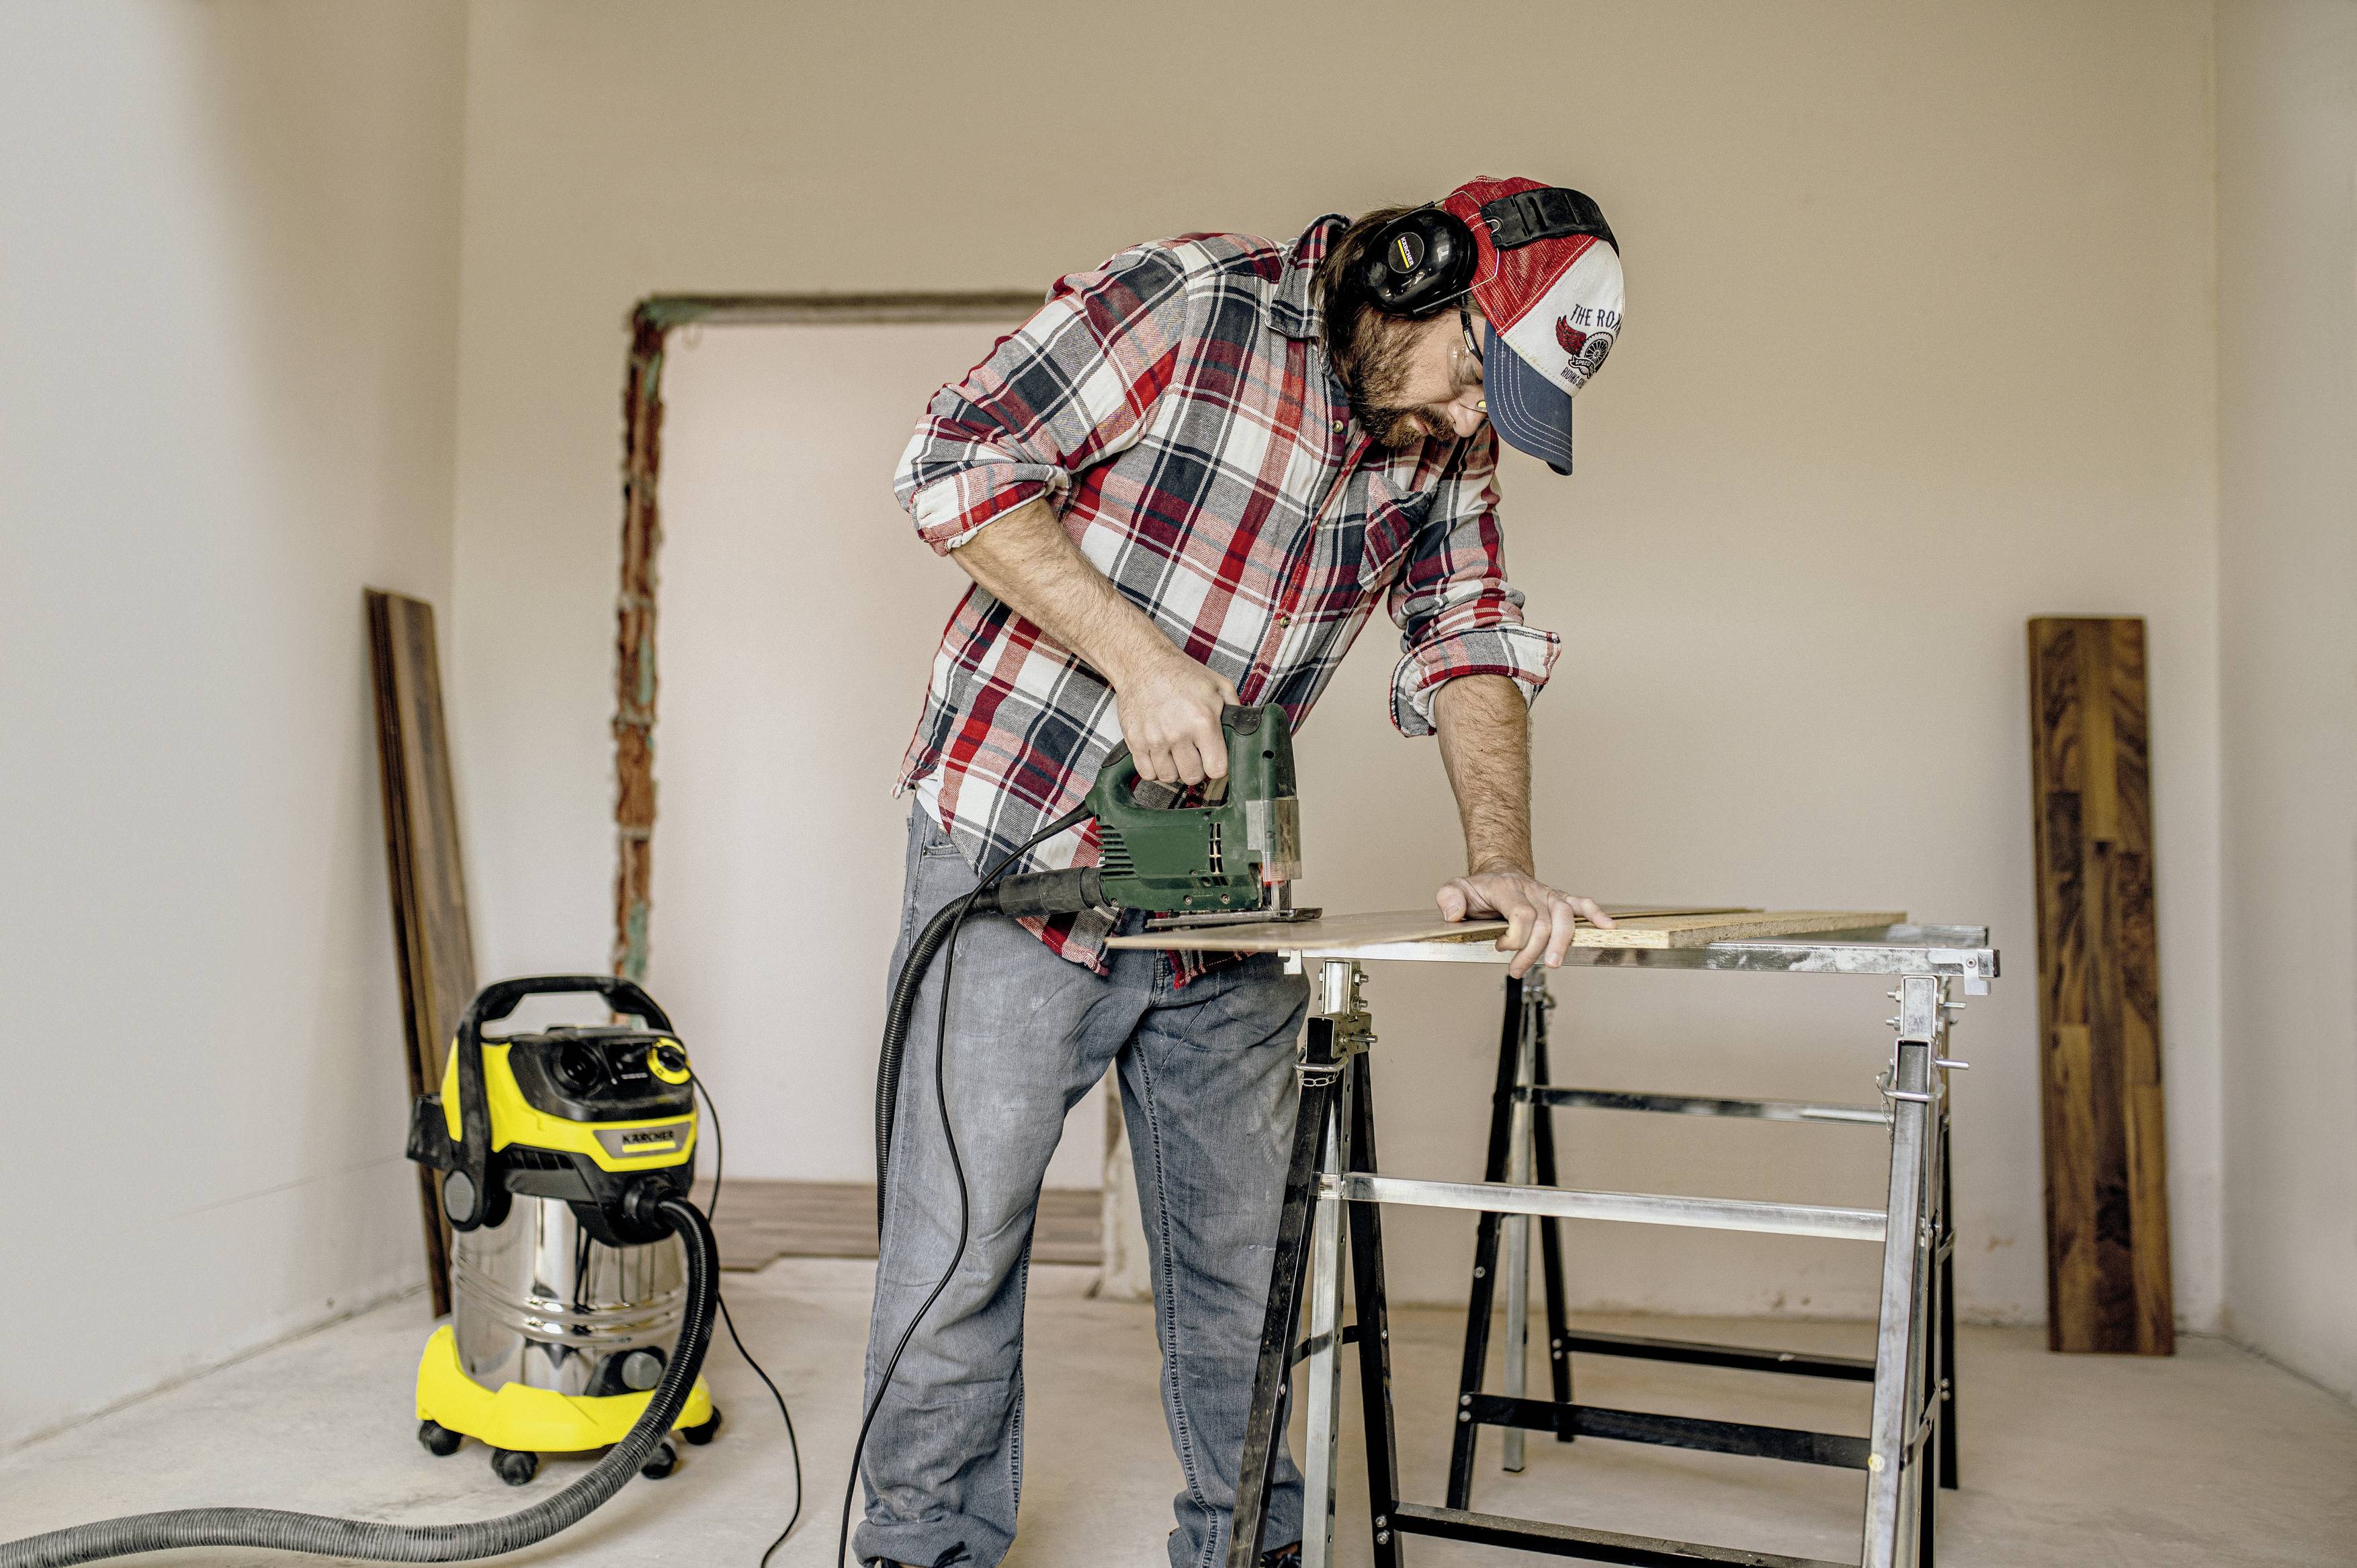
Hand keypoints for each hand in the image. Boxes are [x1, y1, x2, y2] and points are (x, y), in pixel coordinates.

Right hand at [1113, 647, 1239, 785]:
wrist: (1144, 663)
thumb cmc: (1181, 674)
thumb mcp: (1219, 685)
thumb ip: (1235, 710)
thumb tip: (1245, 730)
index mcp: (1203, 721)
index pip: (1217, 769)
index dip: (1218, 766)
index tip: (1214, 759)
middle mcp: (1178, 734)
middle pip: (1193, 777)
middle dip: (1197, 769)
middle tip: (1195, 755)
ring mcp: (1154, 739)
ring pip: (1169, 777)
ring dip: (1175, 769)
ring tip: (1176, 754)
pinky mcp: (1135, 741)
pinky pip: (1146, 773)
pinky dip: (1154, 769)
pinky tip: (1160, 755)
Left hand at [1435, 864, 1615, 977]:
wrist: (1498, 874)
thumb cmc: (1480, 889)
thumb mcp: (1455, 889)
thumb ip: (1449, 898)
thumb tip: (1453, 914)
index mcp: (1507, 889)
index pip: (1522, 914)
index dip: (1515, 937)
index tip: (1500, 948)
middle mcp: (1532, 891)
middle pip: (1544, 922)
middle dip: (1533, 951)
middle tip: (1518, 970)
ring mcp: (1548, 895)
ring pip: (1565, 916)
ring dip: (1562, 942)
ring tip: (1553, 963)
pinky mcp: (1559, 900)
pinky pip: (1581, 904)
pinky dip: (1596, 914)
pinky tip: (1607, 927)